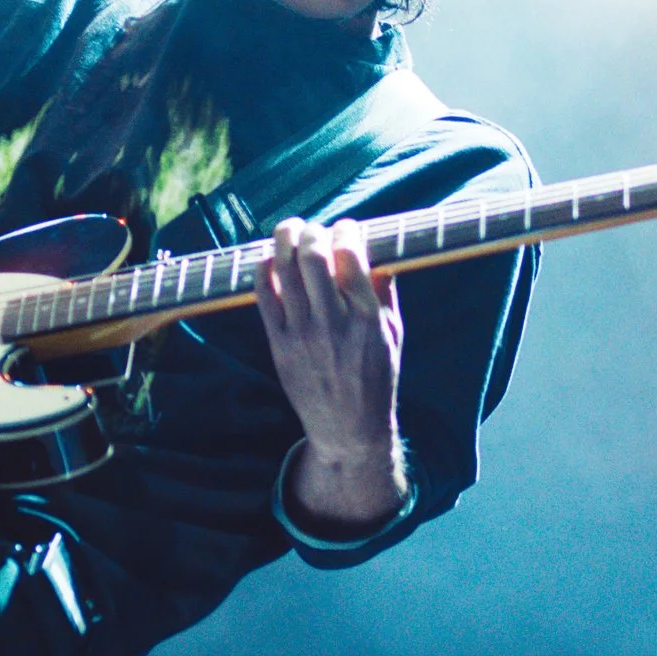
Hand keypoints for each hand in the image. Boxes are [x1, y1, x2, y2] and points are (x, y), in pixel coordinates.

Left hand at [255, 217, 409, 533]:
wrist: (348, 428)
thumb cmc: (375, 379)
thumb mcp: (393, 337)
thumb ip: (385, 293)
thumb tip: (377, 252)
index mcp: (367, 320)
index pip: (351, 260)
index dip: (347, 232)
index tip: (347, 227)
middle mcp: (333, 325)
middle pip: (313, 259)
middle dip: (313, 232)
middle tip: (316, 229)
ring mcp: (303, 335)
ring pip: (284, 272)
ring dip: (284, 240)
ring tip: (290, 229)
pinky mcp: (279, 345)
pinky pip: (264, 297)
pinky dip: (263, 270)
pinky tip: (269, 259)